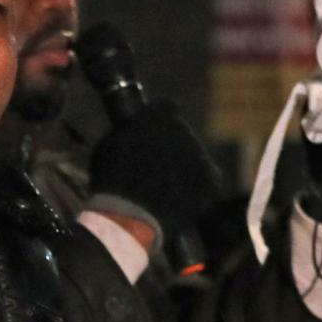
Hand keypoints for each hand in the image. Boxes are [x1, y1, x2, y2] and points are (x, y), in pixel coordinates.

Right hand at [90, 98, 221, 238]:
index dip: (159, 120)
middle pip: (182, 133)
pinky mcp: (211, 178)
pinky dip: (201, 188)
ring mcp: (199, 153)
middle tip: (156, 168)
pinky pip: (210, 179)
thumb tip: (131, 134)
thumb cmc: (111, 182)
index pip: (166, 107)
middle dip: (171, 147)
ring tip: (166, 190)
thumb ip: (127, 135)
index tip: (151, 132)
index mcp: (157, 115)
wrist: (131, 214)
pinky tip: (183, 199)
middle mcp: (183, 128)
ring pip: (195, 157)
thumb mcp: (110, 147)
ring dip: (185, 168)